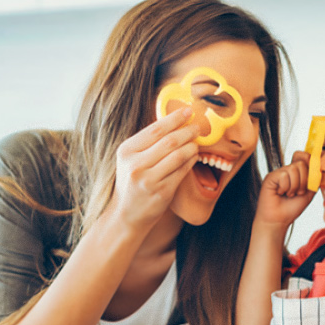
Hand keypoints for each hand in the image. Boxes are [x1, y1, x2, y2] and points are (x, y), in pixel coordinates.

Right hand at [111, 108, 199, 228]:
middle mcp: (136, 165)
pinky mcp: (162, 192)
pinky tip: (194, 156)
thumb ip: (148, 141)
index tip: (188, 111)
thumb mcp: (131, 159)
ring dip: (192, 146)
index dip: (175, 118)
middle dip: (187, 131)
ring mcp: (149, 180)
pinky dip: (191, 161)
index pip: (155, 129)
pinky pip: (182, 171)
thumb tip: (174, 119)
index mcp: (126, 151)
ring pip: (178, 155)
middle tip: (198, 126)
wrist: (127, 214)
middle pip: (169, 141)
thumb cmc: (132, 181)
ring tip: (196, 142)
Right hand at [255, 150, 315, 228]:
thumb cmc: (292, 208)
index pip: (303, 156)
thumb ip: (314, 178)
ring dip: (294, 186)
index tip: (311, 175)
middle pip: (301, 162)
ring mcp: (278, 173)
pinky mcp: (270, 177)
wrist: (279, 220)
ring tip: (289, 194)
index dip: (309, 161)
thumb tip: (317, 166)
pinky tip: (280, 193)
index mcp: (296, 173)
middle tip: (298, 192)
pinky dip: (285, 187)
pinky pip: (283, 175)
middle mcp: (286, 170)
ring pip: (293, 169)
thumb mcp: (309, 192)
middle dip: (303, 181)